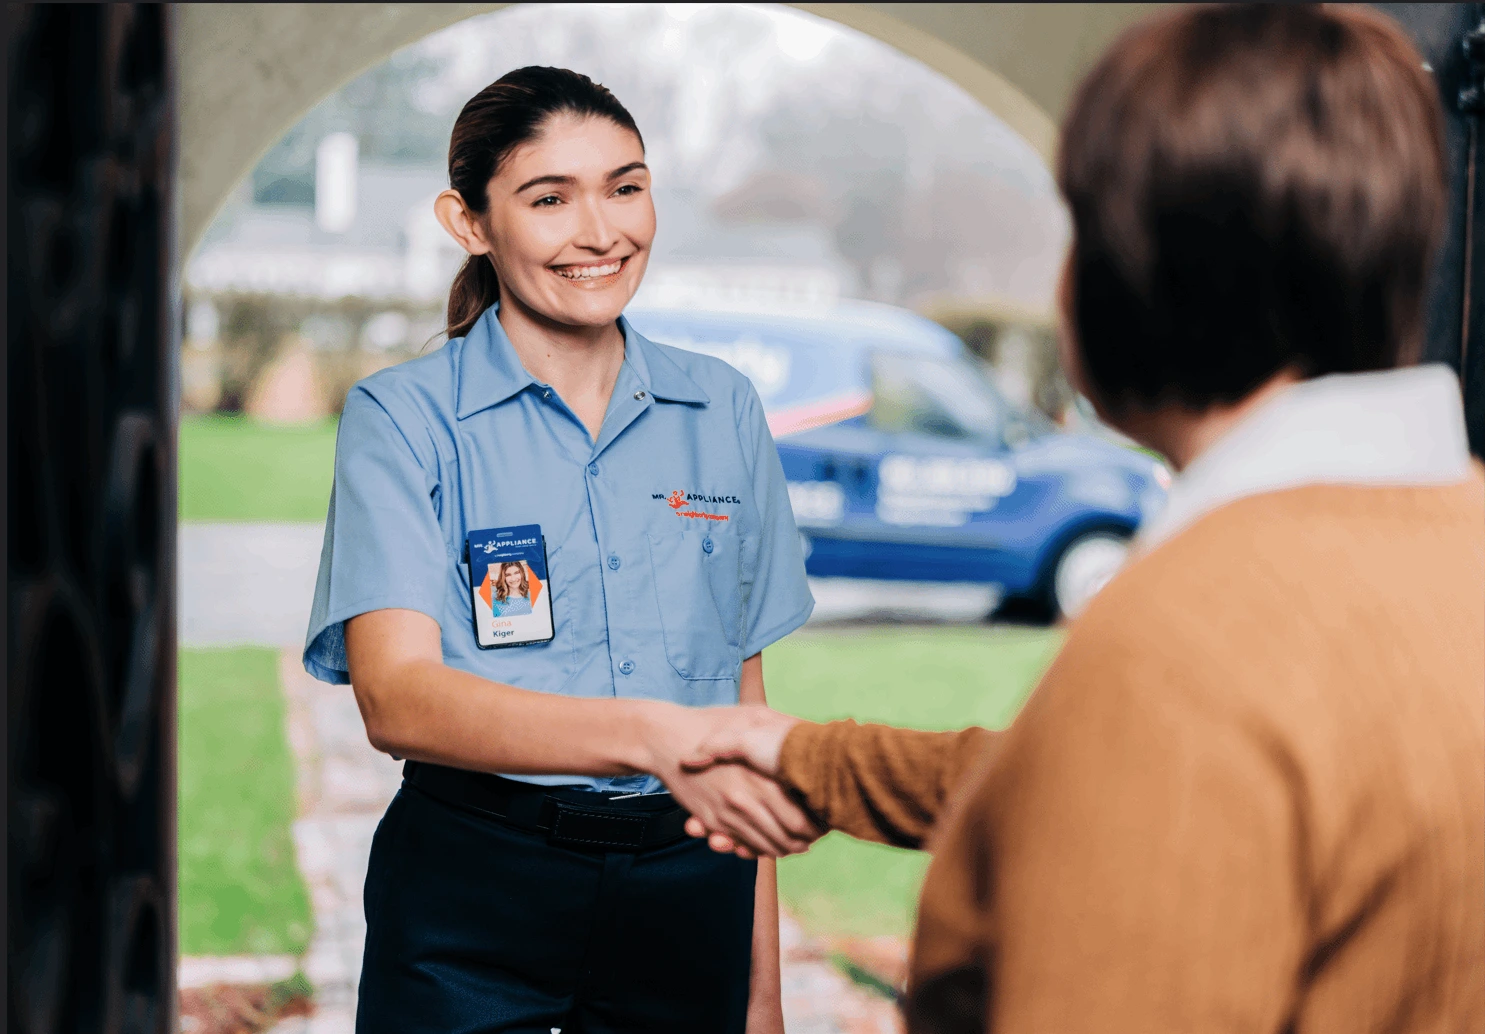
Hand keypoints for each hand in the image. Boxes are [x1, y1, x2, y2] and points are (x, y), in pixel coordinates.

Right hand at [642, 704, 816, 858]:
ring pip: (767, 844)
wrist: (667, 738)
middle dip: (805, 840)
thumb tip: (809, 731)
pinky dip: (756, 848)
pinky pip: (741, 843)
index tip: (824, 820)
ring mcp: (730, 810)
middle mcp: (751, 796)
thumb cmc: (711, 722)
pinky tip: (763, 842)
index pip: (804, 814)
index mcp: (767, 773)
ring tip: (793, 844)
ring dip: (782, 848)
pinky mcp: (713, 819)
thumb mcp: (752, 715)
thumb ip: (782, 725)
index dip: (818, 823)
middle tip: (811, 838)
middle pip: (791, 835)